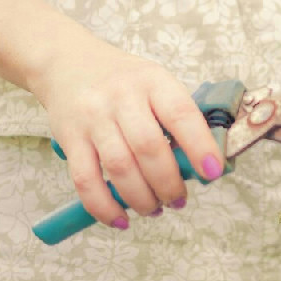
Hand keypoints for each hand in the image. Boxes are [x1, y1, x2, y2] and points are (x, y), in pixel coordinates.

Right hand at [30, 39, 223, 229]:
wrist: (66, 61)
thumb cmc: (122, 80)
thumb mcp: (154, 83)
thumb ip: (176, 117)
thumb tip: (202, 163)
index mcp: (153, 81)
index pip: (181, 114)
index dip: (200, 146)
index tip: (213, 172)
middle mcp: (122, 97)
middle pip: (149, 147)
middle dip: (169, 183)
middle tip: (178, 199)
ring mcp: (93, 117)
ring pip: (120, 168)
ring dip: (142, 198)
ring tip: (155, 209)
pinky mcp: (68, 138)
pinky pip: (86, 180)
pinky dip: (104, 207)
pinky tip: (121, 219)